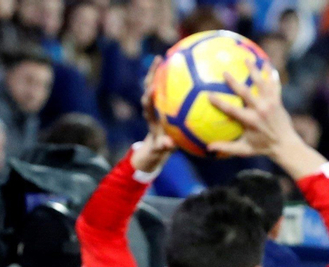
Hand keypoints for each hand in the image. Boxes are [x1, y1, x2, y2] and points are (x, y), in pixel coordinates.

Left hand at [130, 58, 175, 173]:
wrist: (156, 143)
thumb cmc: (161, 146)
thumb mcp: (163, 149)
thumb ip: (165, 146)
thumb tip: (169, 145)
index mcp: (150, 116)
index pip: (147, 104)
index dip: (149, 96)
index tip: (152, 88)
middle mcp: (150, 105)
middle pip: (148, 86)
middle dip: (152, 74)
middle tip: (158, 60)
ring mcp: (155, 100)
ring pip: (155, 82)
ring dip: (159, 69)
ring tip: (166, 55)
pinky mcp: (160, 98)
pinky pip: (164, 84)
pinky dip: (170, 75)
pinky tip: (181, 65)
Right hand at [207, 65, 295, 157]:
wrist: (285, 144)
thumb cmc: (262, 147)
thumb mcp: (244, 150)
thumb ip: (226, 148)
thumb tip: (208, 148)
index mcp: (250, 121)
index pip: (231, 110)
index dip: (219, 102)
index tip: (208, 95)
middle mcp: (260, 110)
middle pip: (245, 92)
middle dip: (234, 82)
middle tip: (224, 72)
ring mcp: (270, 104)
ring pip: (261, 83)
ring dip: (254, 70)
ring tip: (247, 59)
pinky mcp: (277, 100)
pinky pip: (274, 84)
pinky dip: (270, 74)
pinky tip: (266, 63)